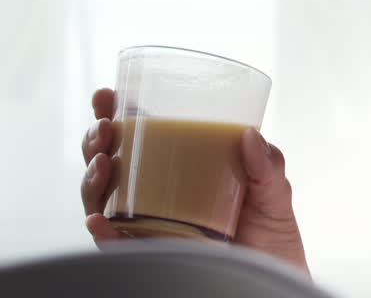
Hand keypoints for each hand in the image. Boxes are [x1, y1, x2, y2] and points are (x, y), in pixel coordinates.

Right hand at [79, 88, 309, 273]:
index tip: (108, 95)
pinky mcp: (152, 254)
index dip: (118, 114)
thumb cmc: (271, 233)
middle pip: (111, 163)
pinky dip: (102, 230)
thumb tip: (250, 135)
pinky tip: (99, 218)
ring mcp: (151, 224)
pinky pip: (117, 243)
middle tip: (104, 127)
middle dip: (96, 140)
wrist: (275, 277)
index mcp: (183, 169)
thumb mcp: (275, 191)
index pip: (141, 136)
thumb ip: (267, 165)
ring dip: (93, 178)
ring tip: (104, 162)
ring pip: (103, 199)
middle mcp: (159, 195)